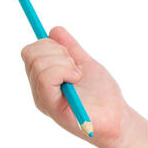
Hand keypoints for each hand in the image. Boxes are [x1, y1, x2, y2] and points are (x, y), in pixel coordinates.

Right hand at [20, 25, 127, 147]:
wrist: (117, 118)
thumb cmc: (103, 95)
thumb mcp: (86, 64)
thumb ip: (71, 48)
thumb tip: (53, 29)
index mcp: (44, 79)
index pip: (30, 52)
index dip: (48, 43)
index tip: (69, 52)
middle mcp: (39, 89)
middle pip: (30, 53)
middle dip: (56, 50)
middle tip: (75, 66)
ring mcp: (43, 99)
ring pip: (38, 62)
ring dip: (64, 62)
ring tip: (78, 76)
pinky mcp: (51, 107)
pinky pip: (46, 77)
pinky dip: (64, 71)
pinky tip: (77, 79)